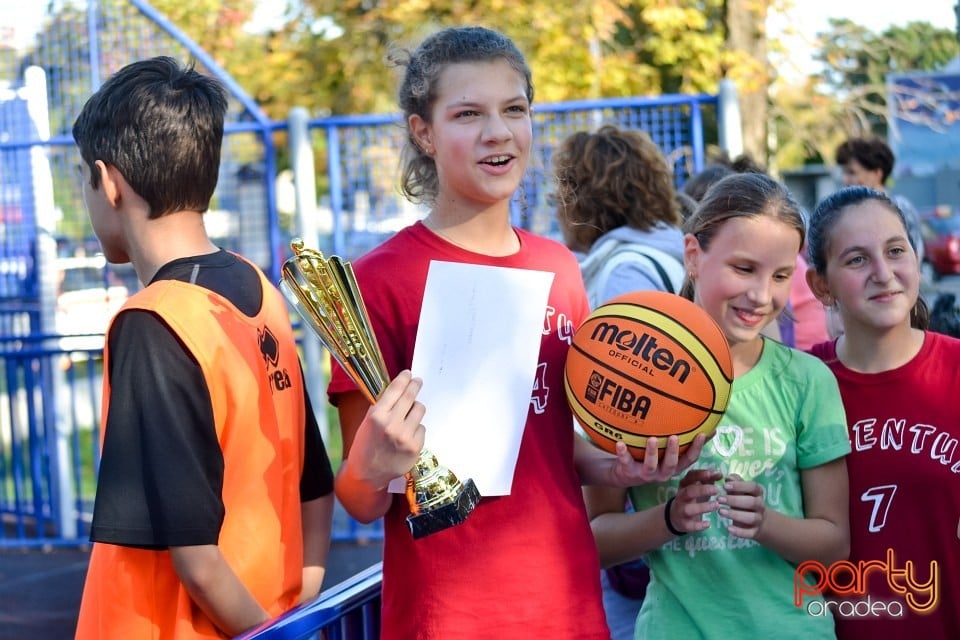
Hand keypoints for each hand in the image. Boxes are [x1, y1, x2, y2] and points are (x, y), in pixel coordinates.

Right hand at [348, 370, 425, 489]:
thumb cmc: (365, 446)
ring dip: (415, 409)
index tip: (408, 374)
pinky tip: (406, 436)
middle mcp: (392, 425)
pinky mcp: (415, 447)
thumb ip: (382, 406)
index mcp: (376, 416)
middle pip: (411, 397)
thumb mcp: (367, 422)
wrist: (367, 476)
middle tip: (418, 381)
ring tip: (407, 416)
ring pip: (419, 410)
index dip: (404, 379)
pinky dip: (415, 429)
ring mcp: (405, 437)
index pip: (395, 390)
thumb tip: (398, 388)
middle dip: (415, 386)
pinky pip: (421, 428)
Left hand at [609, 433, 708, 486]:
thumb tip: (712, 427)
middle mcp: (662, 473)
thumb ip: (688, 442)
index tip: (702, 434)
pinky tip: (620, 443)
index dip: (697, 448)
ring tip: (651, 439)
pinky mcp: (628, 472)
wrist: (623, 474)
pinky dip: (623, 453)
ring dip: (651, 452)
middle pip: (671, 464)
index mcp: (674, 467)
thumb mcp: (670, 452)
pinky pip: (625, 462)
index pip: (689, 459)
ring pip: (650, 465)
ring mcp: (645, 474)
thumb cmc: (652, 458)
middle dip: (673, 451)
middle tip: (673, 437)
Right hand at [668, 469, 722, 533]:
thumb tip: (719, 474)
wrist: (675, 517)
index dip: (701, 475)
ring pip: (689, 509)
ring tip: (716, 505)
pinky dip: (699, 525)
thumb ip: (708, 480)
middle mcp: (681, 496)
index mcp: (685, 485)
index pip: (690, 476)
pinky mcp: (684, 524)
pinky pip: (690, 525)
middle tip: (716, 489)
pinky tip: (708, 524)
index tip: (712, 474)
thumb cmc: (691, 499)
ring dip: (702, 507)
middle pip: (689, 491)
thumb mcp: (697, 487)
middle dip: (702, 490)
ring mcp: (681, 510)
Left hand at [718, 474, 765, 538]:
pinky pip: (749, 533)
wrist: (759, 521)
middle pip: (752, 502)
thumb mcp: (741, 490)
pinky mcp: (755, 532)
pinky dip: (739, 531)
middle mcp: (760, 506)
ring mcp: (759, 519)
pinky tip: (728, 528)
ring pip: (751, 518)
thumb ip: (735, 483)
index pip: (753, 487)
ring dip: (735, 515)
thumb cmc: (745, 500)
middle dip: (734, 500)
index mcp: (757, 493)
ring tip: (720, 511)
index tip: (725, 485)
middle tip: (719, 499)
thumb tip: (728, 477)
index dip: (740, 486)